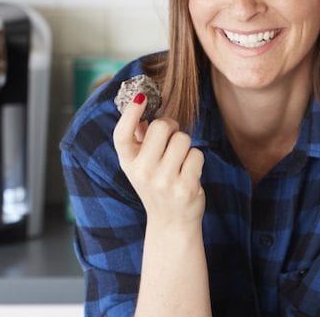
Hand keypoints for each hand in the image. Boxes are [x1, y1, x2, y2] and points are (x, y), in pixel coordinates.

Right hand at [113, 93, 205, 226]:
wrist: (171, 223)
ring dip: (185, 145)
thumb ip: (139, 137)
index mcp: (128, 163)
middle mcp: (142, 172)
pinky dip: (196, 160)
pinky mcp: (185, 187)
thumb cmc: (156, 184)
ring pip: (183, 138)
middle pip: (161, 126)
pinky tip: (188, 173)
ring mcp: (163, 181)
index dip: (130, 113)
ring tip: (179, 162)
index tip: (141, 97)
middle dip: (171, 127)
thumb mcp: (141, 164)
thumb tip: (140, 103)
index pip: (122, 134)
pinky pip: (197, 154)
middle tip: (171, 140)